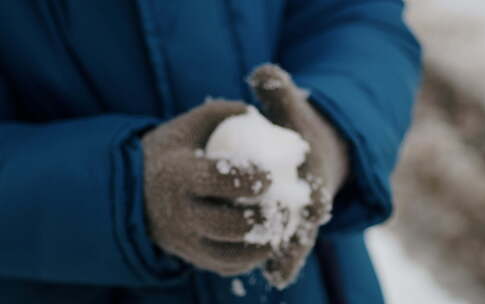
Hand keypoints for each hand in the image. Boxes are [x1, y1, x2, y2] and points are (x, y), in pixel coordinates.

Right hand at [142, 101, 272, 275]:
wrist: (135, 189)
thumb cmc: (170, 152)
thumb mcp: (188, 126)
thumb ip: (221, 113)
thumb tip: (257, 114)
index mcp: (178, 175)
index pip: (219, 181)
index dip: (250, 179)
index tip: (269, 175)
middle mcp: (179, 213)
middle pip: (229, 226)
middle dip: (264, 218)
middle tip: (285, 207)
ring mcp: (184, 241)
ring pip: (230, 255)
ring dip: (263, 244)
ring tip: (281, 226)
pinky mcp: (191, 257)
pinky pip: (226, 266)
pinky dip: (250, 257)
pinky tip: (265, 240)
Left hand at [248, 64, 349, 287]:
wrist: (312, 150)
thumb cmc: (299, 129)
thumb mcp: (291, 109)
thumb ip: (278, 91)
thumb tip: (262, 72)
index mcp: (317, 173)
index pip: (317, 189)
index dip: (312, 201)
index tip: (304, 214)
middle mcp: (315, 201)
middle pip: (309, 223)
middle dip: (299, 239)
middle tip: (284, 256)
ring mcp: (304, 219)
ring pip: (298, 241)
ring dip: (290, 256)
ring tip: (278, 274)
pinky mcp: (293, 229)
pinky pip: (287, 246)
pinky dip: (283, 261)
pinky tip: (271, 276)